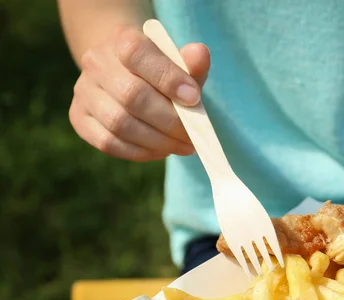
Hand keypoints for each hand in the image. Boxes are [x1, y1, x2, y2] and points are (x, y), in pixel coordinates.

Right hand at [69, 26, 209, 160]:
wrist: (126, 76)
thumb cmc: (161, 73)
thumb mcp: (180, 65)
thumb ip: (191, 63)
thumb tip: (200, 54)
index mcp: (122, 40)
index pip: (138, 54)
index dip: (168, 78)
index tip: (194, 99)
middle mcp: (96, 63)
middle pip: (132, 95)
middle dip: (169, 121)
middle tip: (193, 136)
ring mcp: (84, 91)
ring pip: (119, 124)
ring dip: (157, 141)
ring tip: (181, 146)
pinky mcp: (79, 118)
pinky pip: (108, 143)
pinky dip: (139, 152)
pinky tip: (160, 150)